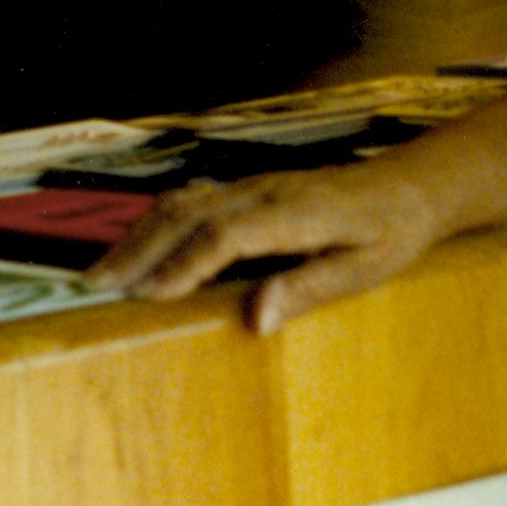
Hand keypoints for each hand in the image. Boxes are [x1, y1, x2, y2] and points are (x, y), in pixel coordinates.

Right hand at [84, 151, 441, 334]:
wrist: (408, 186)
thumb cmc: (389, 234)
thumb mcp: (365, 270)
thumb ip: (309, 290)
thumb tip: (256, 319)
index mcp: (297, 214)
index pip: (227, 235)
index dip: (186, 264)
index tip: (151, 295)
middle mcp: (266, 192)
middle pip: (190, 214)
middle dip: (141, 249)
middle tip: (98, 286)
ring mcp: (253, 186)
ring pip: (183, 202)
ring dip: (140, 235)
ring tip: (103, 271)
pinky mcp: (248, 188)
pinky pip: (193, 199)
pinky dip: (157, 221)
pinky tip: (135, 244)